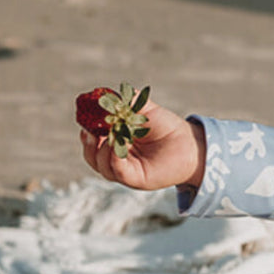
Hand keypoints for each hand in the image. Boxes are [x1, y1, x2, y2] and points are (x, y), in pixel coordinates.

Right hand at [80, 98, 206, 191]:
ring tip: (109, 137)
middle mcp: (118, 159)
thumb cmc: (166, 127)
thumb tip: (106, 93)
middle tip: (90, 132)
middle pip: (92, 157)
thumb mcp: (144, 109)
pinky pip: (118, 172)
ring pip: (102, 166)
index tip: (84, 121)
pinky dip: (114, 159)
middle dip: (88, 144)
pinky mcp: (136, 179)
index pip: (92, 142)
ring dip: (100, 151)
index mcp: (116, 142)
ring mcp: (126, 170)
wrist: (189, 144)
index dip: (86, 133)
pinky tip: (116, 147)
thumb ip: (126, 101)